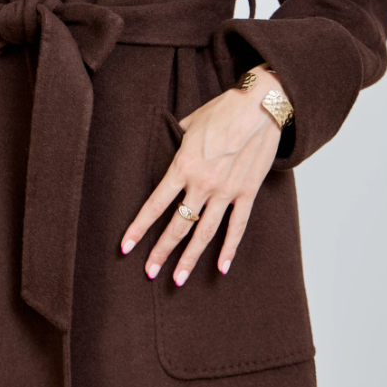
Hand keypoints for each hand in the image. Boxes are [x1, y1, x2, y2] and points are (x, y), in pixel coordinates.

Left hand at [120, 65, 283, 284]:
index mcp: (183, 166)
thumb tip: (166, 145)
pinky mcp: (247, 192)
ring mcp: (226, 191)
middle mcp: (202, 183)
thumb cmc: (223, 110)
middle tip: (149, 272)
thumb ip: (176, 140)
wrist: (260, 106)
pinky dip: (229, 248)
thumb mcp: (189, 123)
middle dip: (161, 251)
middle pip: (177, 226)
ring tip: (178, 280)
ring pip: (205, 233)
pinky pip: (237, 226)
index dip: (139, 227)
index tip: (126, 247)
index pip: (155, 204)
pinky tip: (220, 267)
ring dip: (190, 258)